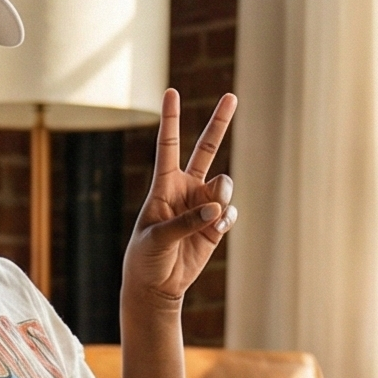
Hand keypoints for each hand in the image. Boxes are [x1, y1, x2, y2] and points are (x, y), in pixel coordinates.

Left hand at [121, 90, 236, 311]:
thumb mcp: (157, 238)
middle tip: (231, 96)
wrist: (157, 286)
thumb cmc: (146, 258)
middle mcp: (186, 189)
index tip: (171, 92)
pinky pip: (230, 212)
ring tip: (212, 218)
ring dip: (223, 197)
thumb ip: (185, 222)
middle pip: (206, 149)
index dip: (170, 119)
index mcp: (164, 185)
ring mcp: (202, 205)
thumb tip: (215, 209)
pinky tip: (214, 232)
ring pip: (224, 185)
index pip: (168, 146)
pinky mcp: (215, 225)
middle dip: (219, 123)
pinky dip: (225, 220)